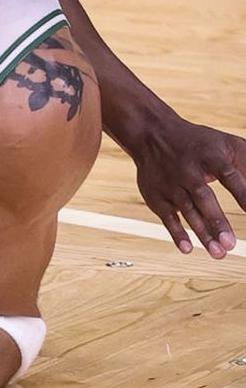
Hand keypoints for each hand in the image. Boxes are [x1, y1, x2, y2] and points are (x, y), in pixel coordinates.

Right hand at [128, 114, 245, 257]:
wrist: (151, 135)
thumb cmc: (199, 143)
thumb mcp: (227, 144)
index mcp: (208, 155)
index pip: (228, 174)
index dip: (241, 193)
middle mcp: (187, 170)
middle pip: (203, 197)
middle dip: (216, 221)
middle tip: (230, 243)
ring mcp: (170, 184)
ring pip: (186, 211)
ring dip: (201, 233)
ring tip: (218, 252)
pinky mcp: (157, 196)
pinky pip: (167, 217)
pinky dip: (176, 233)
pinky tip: (187, 248)